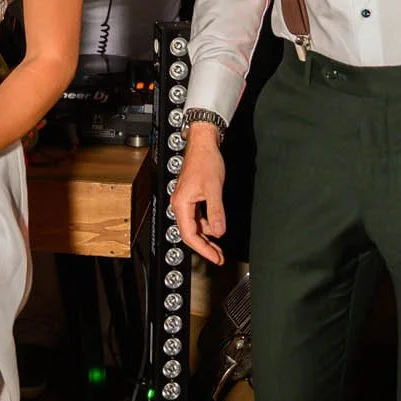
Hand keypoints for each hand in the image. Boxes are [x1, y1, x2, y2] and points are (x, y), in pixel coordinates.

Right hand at [169, 126, 226, 265]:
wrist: (203, 144)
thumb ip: (216, 212)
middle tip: (218, 257)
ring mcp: (185, 200)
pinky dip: (207, 225)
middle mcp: (180, 203)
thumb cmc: (206, 161)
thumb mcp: (214, 189)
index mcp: (182, 203)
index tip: (215, 257)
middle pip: (190, 233)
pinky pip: (197, 217)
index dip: (203, 249)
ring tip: (219, 246)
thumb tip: (218, 232)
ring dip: (207, 236)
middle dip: (205, 246)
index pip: (189, 234)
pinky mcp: (191, 197)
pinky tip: (216, 227)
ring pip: (194, 226)